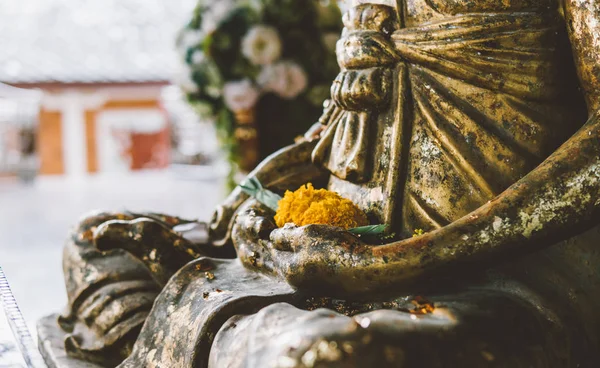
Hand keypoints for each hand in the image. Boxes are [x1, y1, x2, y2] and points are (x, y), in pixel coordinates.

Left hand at [232, 200, 371, 292]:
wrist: (368, 273)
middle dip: (287, 240)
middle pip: (286, 255)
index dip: (272, 232)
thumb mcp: (306, 235)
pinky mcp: (330, 283)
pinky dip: (318, 252)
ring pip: (302, 258)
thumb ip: (285, 236)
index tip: (271, 221)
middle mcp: (298, 280)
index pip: (272, 248)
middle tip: (291, 224)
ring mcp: (314, 283)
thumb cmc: (334, 251)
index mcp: (288, 269)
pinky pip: (316, 264)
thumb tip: (272, 237)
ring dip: (304, 244)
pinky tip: (328, 242)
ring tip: (312, 230)